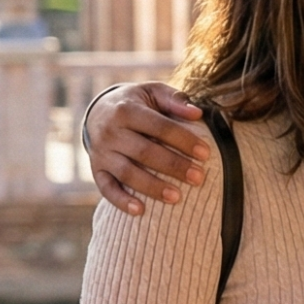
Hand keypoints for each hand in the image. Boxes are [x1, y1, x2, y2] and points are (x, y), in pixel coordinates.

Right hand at [88, 81, 212, 212]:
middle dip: (173, 166)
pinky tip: (140, 211)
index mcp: (126, 110)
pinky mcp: (97, 169)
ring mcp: (101, 153)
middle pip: (144, 152)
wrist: (99, 110)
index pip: (159, 127)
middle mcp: (110, 132)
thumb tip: (197, 114)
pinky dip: (121, 201)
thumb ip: (174, 100)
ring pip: (127, 173)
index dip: (183, 140)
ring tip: (177, 197)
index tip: (206, 154)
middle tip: (198, 178)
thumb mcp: (152, 92)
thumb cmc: (137, 103)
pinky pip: (106, 188)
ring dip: (152, 186)